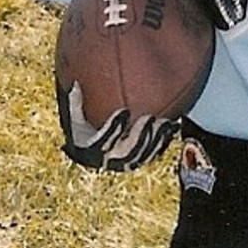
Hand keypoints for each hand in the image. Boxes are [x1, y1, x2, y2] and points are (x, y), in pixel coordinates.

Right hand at [57, 80, 177, 171]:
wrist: (94, 151)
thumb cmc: (84, 130)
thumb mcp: (75, 118)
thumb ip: (75, 103)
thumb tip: (75, 84)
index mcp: (91, 150)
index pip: (103, 141)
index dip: (114, 127)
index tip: (124, 111)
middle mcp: (110, 160)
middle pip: (127, 152)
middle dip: (139, 135)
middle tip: (148, 117)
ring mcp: (127, 162)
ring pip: (143, 155)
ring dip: (155, 139)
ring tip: (164, 122)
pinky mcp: (141, 160)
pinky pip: (154, 154)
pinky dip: (164, 141)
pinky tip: (173, 126)